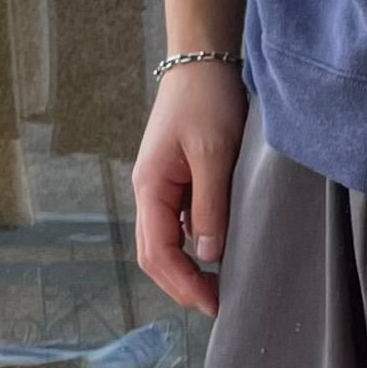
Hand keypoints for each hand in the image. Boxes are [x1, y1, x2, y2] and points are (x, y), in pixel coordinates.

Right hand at [132, 61, 246, 316]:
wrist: (202, 62)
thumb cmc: (206, 102)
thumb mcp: (214, 155)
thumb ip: (210, 206)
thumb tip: (207, 255)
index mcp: (150, 187)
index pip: (157, 252)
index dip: (182, 283)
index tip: (212, 303)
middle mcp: (148, 191)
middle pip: (154, 254)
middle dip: (181, 284)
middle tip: (217, 305)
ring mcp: (160, 186)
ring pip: (165, 242)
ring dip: (186, 268)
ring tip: (218, 286)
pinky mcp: (176, 179)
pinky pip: (178, 223)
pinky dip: (193, 246)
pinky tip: (216, 253)